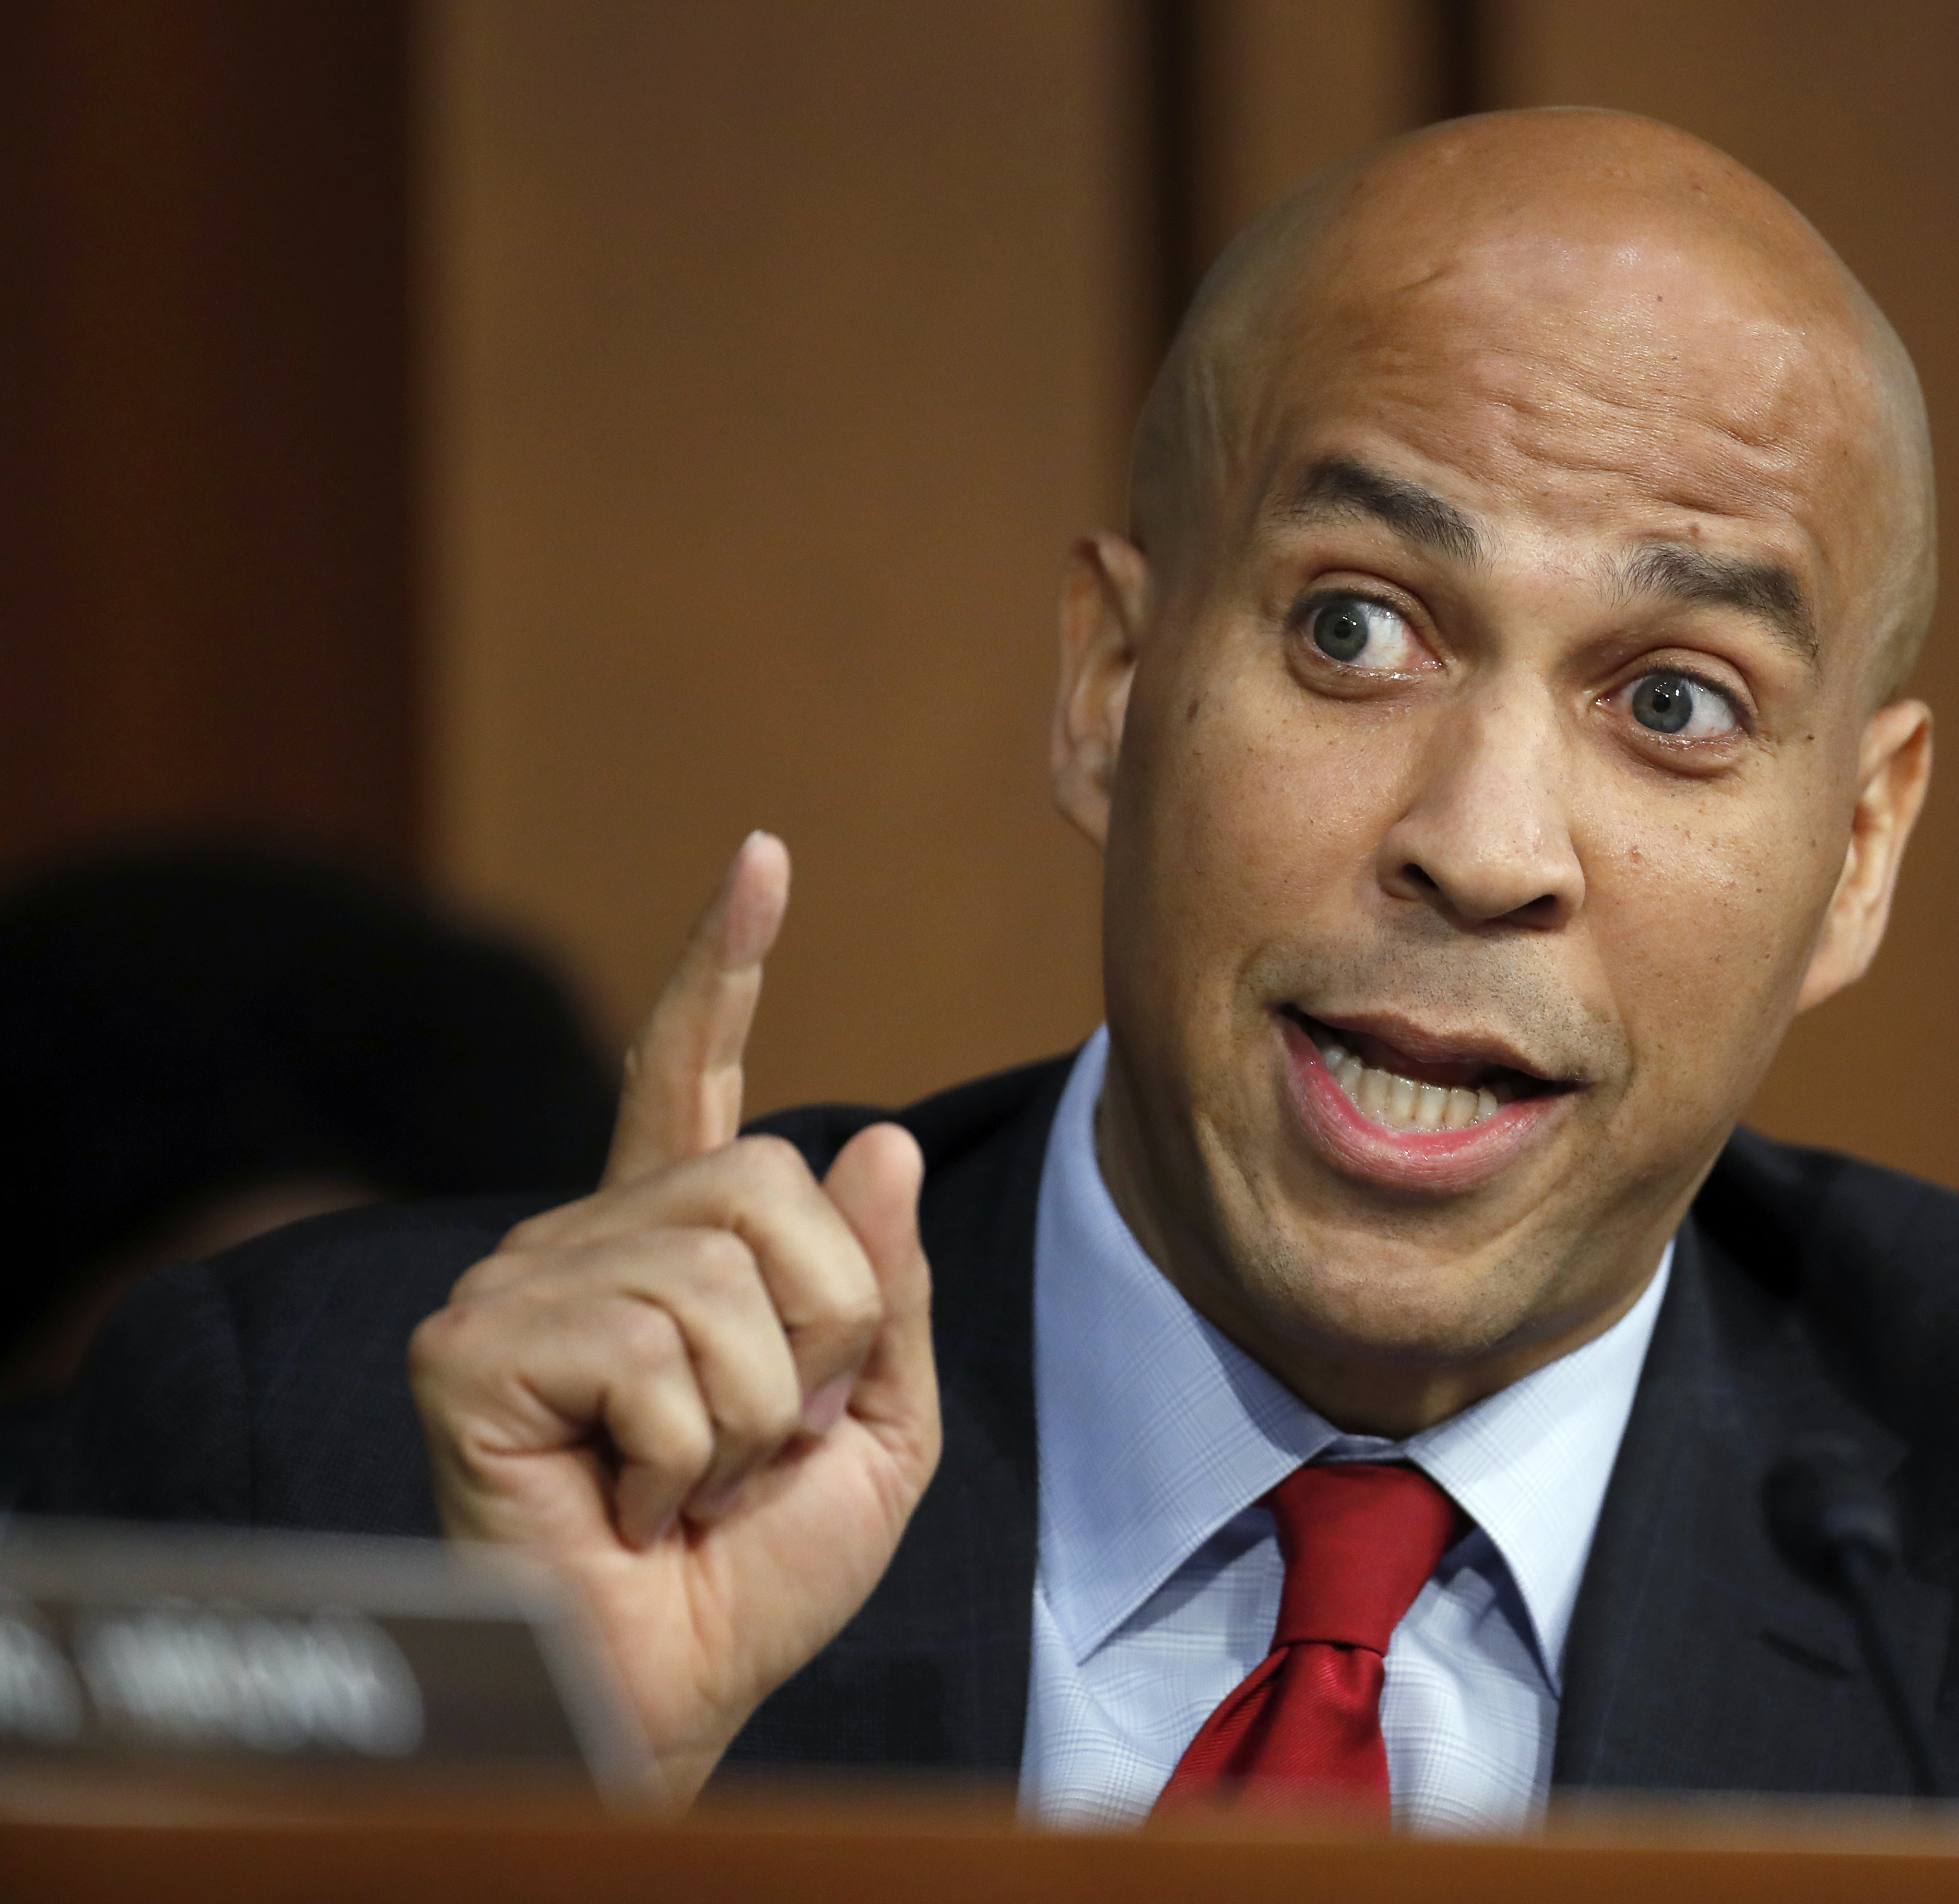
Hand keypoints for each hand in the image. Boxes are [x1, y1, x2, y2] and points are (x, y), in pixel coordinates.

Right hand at [410, 833, 938, 1802]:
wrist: (677, 1692)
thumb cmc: (761, 1573)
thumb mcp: (882, 1425)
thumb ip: (887, 1290)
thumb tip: (875, 1137)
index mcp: (679, 1249)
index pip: (695, 1079)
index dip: (724, 969)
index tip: (763, 859)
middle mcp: (587, 1242)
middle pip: (769, 1186)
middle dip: (820, 1331)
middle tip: (760, 1443)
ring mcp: (518, 1287)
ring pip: (721, 1275)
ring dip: (754, 1413)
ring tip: (693, 1483)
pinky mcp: (470, 1350)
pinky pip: (651, 1351)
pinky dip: (684, 1455)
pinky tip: (634, 1503)